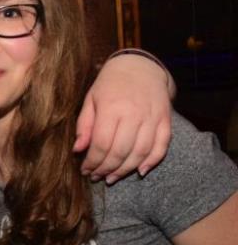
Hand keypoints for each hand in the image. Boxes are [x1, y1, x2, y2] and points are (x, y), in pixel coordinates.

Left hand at [74, 53, 171, 182]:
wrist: (140, 67)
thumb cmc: (110, 85)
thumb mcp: (91, 100)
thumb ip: (84, 125)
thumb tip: (78, 150)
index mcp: (112, 108)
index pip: (102, 144)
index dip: (93, 162)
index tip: (85, 170)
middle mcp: (134, 114)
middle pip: (121, 151)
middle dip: (107, 169)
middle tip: (97, 177)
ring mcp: (152, 117)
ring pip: (141, 152)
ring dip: (126, 170)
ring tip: (112, 177)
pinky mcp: (165, 120)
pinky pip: (162, 145)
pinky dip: (153, 161)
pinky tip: (140, 171)